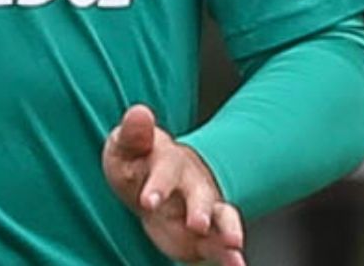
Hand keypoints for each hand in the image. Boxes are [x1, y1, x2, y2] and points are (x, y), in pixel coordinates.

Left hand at [101, 104, 245, 265]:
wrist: (153, 180)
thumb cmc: (138, 161)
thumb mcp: (126, 146)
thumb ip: (133, 134)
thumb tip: (139, 112)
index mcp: (169, 162)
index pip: (165, 171)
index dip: (158, 185)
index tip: (147, 201)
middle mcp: (193, 185)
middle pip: (201, 195)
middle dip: (200, 209)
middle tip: (198, 224)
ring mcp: (204, 210)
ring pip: (222, 218)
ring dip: (228, 230)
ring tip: (234, 244)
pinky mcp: (207, 236)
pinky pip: (221, 246)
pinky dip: (231, 257)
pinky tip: (238, 265)